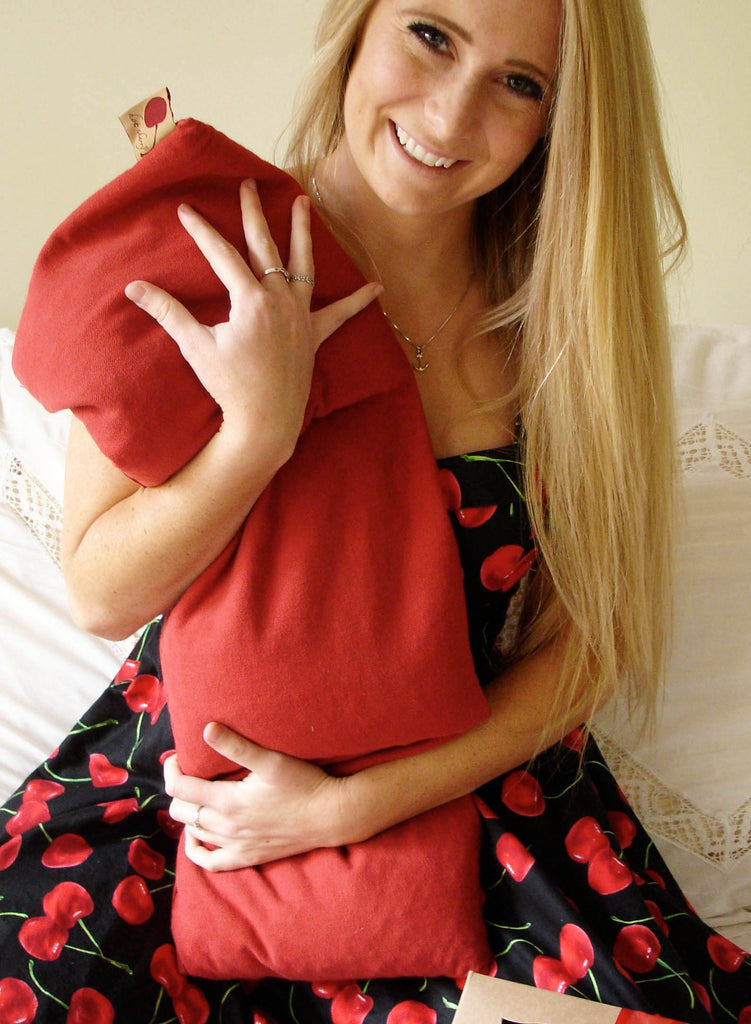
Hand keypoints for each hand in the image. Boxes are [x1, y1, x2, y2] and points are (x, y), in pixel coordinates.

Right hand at [125, 179, 380, 463]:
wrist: (265, 423)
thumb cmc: (230, 387)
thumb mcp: (195, 347)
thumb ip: (167, 313)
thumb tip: (133, 288)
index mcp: (251, 300)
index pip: (222, 255)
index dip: (201, 231)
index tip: (185, 209)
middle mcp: (280, 300)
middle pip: (264, 247)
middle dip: (254, 214)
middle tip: (249, 185)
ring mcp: (300, 317)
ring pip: (303, 265)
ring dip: (303, 233)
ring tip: (303, 204)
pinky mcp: (314, 337)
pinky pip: (340, 315)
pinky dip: (358, 301)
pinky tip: (378, 288)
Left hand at [164, 723, 353, 870]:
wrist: (331, 815)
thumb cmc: (304, 783)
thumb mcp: (271, 760)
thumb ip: (236, 746)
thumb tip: (206, 729)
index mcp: (227, 801)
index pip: (180, 788)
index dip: (171, 770)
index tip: (176, 757)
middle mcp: (226, 827)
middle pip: (182, 811)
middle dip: (178, 790)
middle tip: (188, 772)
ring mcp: (236, 845)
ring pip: (194, 833)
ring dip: (188, 813)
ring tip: (194, 795)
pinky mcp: (248, 857)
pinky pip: (211, 863)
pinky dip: (197, 851)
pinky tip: (197, 837)